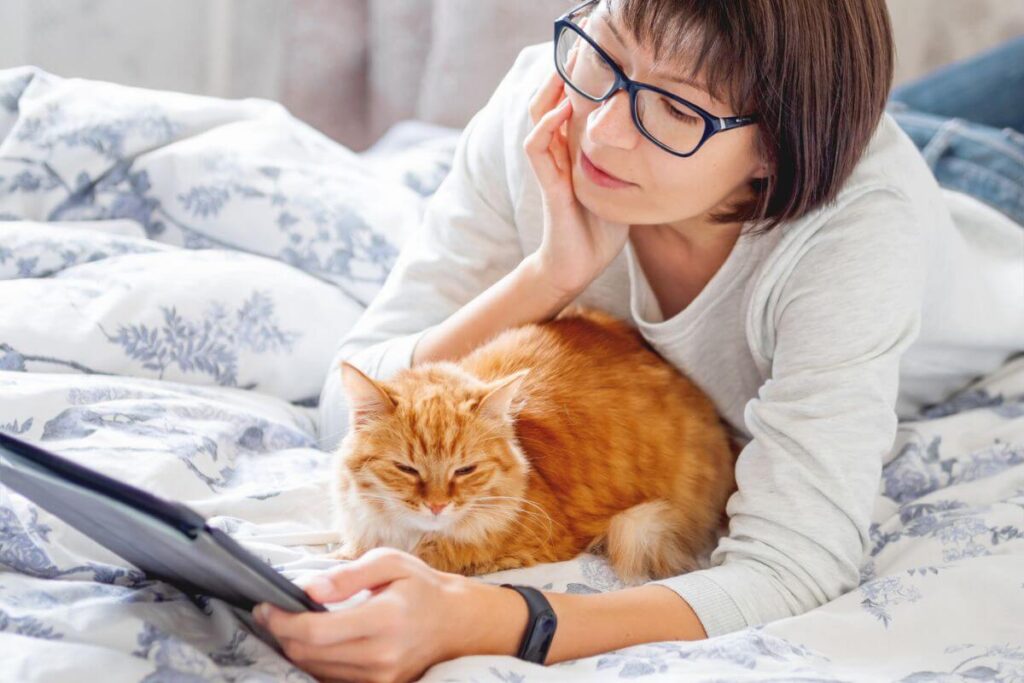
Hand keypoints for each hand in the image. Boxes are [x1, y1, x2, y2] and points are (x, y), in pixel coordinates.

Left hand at [253, 547, 468, 682]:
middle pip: (310, 655)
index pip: (317, 632)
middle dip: (281, 634)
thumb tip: (309, 588)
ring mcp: (380, 678)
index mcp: (384, 619)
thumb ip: (348, 575)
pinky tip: (309, 642)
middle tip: (267, 613)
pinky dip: (313, 662)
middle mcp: (381, 656)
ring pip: (316, 670)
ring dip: (294, 649)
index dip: (283, 621)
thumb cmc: (420, 587)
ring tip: (286, 624)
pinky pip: (332, 679)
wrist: (454, 622)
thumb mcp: (389, 563)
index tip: (265, 606)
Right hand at [524, 16, 630, 295]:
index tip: (596, 57)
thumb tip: (668, 145)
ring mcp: (550, 169)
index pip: (567, 105)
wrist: (577, 266)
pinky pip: (537, 149)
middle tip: (578, 51)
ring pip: (537, 117)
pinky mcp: (550, 187)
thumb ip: (633, 164)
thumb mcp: (623, 187)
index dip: (576, 81)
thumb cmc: (600, 230)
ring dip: (549, 91)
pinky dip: (546, 127)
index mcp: (572, 153)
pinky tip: (561, 112)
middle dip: (560, 75)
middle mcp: (558, 155)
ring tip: (565, 69)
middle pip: (546, 101)